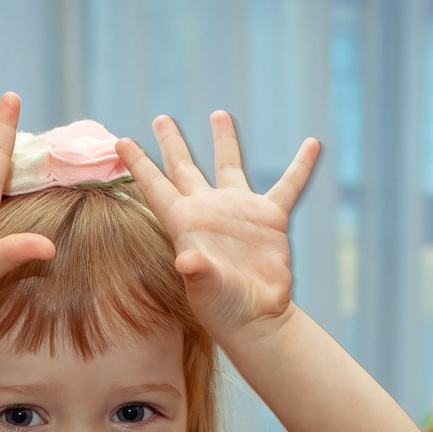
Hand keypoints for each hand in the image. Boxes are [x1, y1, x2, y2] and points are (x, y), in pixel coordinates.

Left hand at [119, 114, 319, 346]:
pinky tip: (312, 144)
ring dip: (225, 139)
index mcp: (185, 222)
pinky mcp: (270, 219)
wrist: (257, 318)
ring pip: (230, 165)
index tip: (120, 141)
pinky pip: (288, 185)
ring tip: (219, 113)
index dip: (139, 163)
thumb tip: (187, 262)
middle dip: (173, 142)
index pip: (156, 186)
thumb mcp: (206, 290)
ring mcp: (239, 211)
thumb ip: (198, 272)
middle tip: (161, 117)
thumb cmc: (224, 309)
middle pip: (185, 168)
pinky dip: (301, 166)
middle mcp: (208, 210)